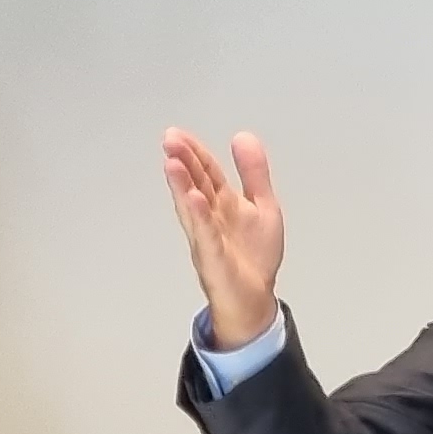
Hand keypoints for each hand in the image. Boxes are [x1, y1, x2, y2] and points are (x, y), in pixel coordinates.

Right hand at [160, 128, 286, 346]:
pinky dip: (200, 217)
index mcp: (221, 204)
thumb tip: (242, 136)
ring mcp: (208, 238)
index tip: (177, 134)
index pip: (205, 172)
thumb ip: (253, 173)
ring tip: (172, 163)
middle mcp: (209, 218)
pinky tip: (194, 199)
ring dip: (181, 185)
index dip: (194, 152)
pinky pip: (205, 235)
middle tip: (169, 140)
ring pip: (192, 208)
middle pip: (194, 185)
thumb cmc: (252, 257)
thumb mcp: (262, 205)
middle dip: (182, 162)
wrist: (255, 299)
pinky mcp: (214, 259)